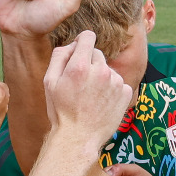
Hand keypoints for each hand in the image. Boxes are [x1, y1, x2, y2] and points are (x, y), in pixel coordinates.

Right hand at [43, 32, 132, 149]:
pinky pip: (118, 82)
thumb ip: (59, 56)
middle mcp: (100, 71)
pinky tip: (101, 103)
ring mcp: (115, 82)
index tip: (79, 52)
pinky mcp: (125, 93)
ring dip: (100, 78)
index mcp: (80, 66)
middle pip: (97, 54)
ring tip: (91, 97)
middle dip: (89, 64)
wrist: (79, 139)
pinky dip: (111, 89)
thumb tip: (74, 43)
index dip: (82, 42)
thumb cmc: (61, 111)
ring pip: (108, 69)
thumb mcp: (49, 82)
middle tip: (80, 85)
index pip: (88, 36)